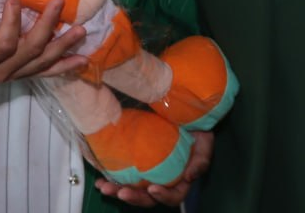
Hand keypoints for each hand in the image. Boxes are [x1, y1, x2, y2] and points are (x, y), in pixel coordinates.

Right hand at [0, 0, 88, 84]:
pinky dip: (64, 65)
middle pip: (29, 51)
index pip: (2, 45)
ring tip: (81, 30)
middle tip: (59, 2)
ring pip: (42, 62)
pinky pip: (45, 72)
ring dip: (63, 46)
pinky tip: (82, 59)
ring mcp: (12, 74)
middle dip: (46, 27)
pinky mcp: (20, 73)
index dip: (11, 23)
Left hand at [93, 130, 213, 206]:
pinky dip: (111, 178)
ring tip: (105, 188)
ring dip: (118, 191)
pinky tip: (100, 179)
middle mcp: (162, 179)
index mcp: (179, 179)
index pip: (174, 196)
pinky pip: (122, 174)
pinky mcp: (134, 161)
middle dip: (134, 197)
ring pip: (133, 188)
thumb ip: (201, 159)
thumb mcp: (204, 141)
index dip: (164, 196)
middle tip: (121, 192)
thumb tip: (190, 176)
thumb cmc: (195, 126)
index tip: (152, 189)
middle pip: (148, 197)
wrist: (180, 107)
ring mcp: (147, 171)